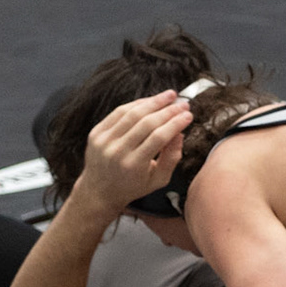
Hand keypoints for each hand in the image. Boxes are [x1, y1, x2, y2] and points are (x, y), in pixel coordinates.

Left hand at [75, 92, 193, 211]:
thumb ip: (172, 158)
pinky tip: (150, 101)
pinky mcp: (97, 132)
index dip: (176, 123)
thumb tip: (180, 133)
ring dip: (154, 101)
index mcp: (133, 165)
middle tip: (183, 103)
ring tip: (170, 95)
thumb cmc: (132, 187)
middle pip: (147, 123)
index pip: (159, 137)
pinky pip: (118, 112)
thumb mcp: (158, 180)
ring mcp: (104, 140)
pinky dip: (136, 104)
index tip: (189, 115)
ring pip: (132, 113)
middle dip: (168, 110)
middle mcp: (117, 151)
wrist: (98, 191)